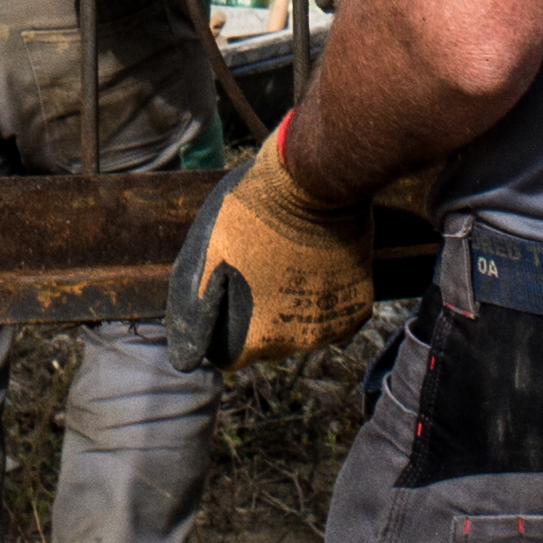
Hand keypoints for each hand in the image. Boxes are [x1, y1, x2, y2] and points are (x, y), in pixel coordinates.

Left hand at [164, 134, 382, 371]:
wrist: (314, 185)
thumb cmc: (252, 212)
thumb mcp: (208, 253)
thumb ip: (196, 305)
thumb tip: (186, 354)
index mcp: (257, 335)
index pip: (232, 358)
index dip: (225, 332)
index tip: (228, 303)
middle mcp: (296, 342)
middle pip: (269, 344)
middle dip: (261, 317)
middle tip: (260, 274)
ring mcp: (330, 326)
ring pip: (303, 329)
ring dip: (293, 307)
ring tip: (288, 265)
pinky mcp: (356, 307)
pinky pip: (334, 314)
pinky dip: (324, 298)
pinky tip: (315, 268)